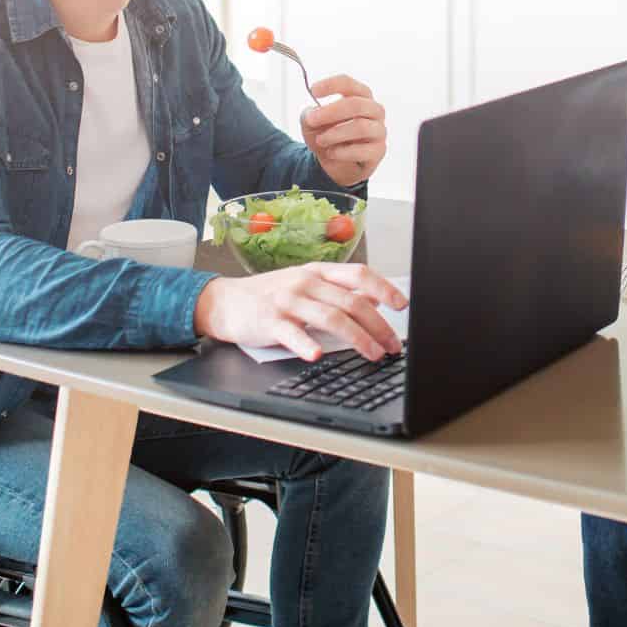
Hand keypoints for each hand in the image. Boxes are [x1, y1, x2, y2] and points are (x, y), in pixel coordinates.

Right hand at [193, 262, 407, 360]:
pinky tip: (318, 355)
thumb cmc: (269, 294)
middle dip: (378, 326)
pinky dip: (306, 344)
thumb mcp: (306, 286)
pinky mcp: (269, 320)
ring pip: (331, 317)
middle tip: (392, 345)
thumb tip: (375, 300)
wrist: (225, 301)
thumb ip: (338, 292)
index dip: (383, 288)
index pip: (359, 275)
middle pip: (351, 301)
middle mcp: (306, 282)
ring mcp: (288, 300)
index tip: (402, 305)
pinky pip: (292, 332)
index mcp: (318, 272)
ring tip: (372, 354)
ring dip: (357, 338)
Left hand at [300, 74, 387, 186]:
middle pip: (357, 104)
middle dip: (331, 112)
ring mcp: (379, 130)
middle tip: (312, 119)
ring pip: (361, 127)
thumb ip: (309, 115)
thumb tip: (313, 114)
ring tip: (321, 140)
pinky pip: (363, 150)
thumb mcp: (311, 124)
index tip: (313, 91)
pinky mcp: (378, 151)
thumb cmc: (327, 135)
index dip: (331, 85)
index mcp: (359, 96)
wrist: (336, 164)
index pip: (348, 84)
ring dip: (335, 133)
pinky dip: (343, 152)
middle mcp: (374, 110)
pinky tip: (331, 153)